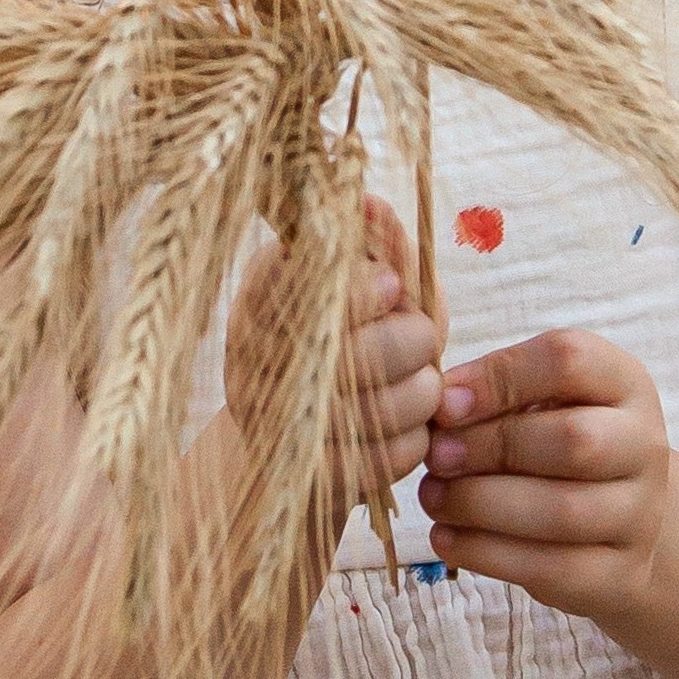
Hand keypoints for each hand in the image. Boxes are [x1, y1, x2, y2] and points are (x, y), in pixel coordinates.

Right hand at [225, 197, 443, 498]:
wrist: (300, 446)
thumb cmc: (350, 343)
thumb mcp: (366, 286)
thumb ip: (376, 244)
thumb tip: (369, 201)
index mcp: (260, 297)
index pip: (307, 287)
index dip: (360, 289)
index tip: (392, 285)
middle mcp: (254, 360)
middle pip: (361, 351)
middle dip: (415, 339)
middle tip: (423, 337)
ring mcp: (279, 425)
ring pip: (387, 406)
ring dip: (424, 392)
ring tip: (422, 383)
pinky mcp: (312, 477)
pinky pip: (391, 456)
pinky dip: (415, 440)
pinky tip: (406, 427)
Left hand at [419, 327, 669, 612]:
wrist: (616, 522)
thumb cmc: (554, 443)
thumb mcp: (538, 400)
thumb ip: (494, 390)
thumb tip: (441, 403)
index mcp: (624, 383)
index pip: (571, 360)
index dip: (500, 378)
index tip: (443, 403)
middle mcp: (644, 445)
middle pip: (575, 440)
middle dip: (492, 447)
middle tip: (436, 455)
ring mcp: (640, 515)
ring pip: (563, 511)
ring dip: (481, 504)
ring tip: (433, 496)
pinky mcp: (618, 574)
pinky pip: (551, 568)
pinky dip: (486, 553)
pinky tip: (446, 537)